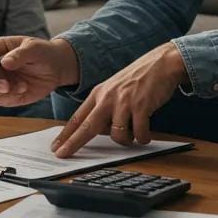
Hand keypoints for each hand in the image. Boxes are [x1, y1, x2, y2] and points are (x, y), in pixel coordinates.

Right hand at [0, 36, 79, 106]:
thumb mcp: (34, 49)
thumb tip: (5, 62)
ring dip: (3, 92)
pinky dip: (11, 98)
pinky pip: (1, 100)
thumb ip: (20, 55)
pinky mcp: (8, 94)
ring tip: (22, 86)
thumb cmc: (43, 52)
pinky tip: (24, 89)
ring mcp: (0, 81)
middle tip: (5, 86)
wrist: (57, 68)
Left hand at [51, 42, 188, 156]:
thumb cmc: (137, 78)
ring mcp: (124, 102)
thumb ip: (103, 107)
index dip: (66, 134)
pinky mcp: (142, 106)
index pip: (78, 118)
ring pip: (117, 135)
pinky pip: (139, 133)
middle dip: (74, 143)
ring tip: (133, 133)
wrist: (161, 63)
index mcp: (99, 94)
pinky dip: (143, 138)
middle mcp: (108, 98)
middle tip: (64, 154)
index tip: (56, 147)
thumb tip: (97, 130)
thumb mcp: (113, 89)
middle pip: (87, 126)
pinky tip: (145, 134)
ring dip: (126, 140)